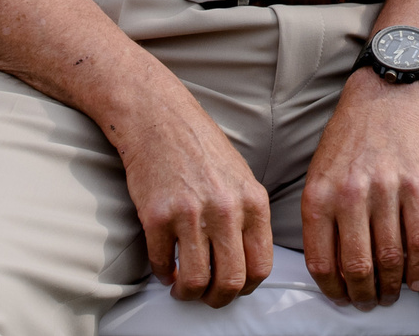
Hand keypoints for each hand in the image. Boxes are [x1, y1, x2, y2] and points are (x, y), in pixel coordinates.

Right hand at [106, 83, 274, 306]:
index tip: (233, 288)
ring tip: (182, 287)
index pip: (261, 266)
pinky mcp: (157, 216)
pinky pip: (162, 264)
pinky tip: (164, 266)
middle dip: (218, 299)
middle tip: (206, 296)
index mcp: (253, 202)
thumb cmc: (200, 147)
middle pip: (231, 281)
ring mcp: (191, 214)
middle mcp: (226, 210)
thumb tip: (247, 263)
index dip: (246, 288)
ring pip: (196, 281)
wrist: (159, 118)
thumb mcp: (241, 177)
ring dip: (188, 293)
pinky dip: (162, 273)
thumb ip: (249, 217)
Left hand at [301, 70, 418, 308]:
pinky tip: (416, 280)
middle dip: (364, 295)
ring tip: (391, 295)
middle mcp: (350, 195)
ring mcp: (384, 190)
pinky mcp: (415, 186)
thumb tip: (331, 271)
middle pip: (358, 266)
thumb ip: (320, 221)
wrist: (382, 101)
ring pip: (390, 258)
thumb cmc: (346, 143)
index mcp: (319, 196)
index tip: (341, 298)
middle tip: (368, 303)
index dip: (333, 290)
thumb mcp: (317, 177)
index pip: (322, 262)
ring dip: (392, 286)